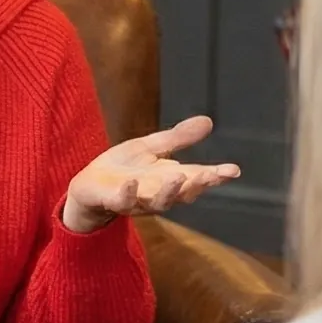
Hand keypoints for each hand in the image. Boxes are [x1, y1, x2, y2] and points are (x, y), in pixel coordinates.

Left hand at [63, 115, 239, 232]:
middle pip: (183, 193)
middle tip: (212, 175)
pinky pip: (123, 201)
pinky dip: (128, 194)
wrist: (87, 187)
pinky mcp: (113, 201)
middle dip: (198, 185)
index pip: (197, 177)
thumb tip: (209, 121)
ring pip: (158, 201)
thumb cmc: (122, 168)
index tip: (234, 170)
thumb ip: (178, 138)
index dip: (216, 175)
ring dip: (170, 191)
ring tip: (180, 177)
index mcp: (169, 179)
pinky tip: (132, 182)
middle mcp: (158, 193)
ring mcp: (137, 200)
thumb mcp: (152, 147)